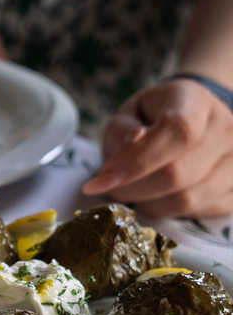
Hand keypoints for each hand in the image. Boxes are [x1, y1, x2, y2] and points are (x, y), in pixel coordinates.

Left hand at [84, 79, 232, 217]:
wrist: (192, 121)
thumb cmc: (150, 119)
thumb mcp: (126, 116)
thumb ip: (123, 132)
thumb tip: (134, 142)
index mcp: (196, 101)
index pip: (177, 133)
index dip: (135, 163)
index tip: (96, 183)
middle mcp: (226, 128)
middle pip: (177, 175)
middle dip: (132, 190)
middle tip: (112, 187)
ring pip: (186, 201)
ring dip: (148, 204)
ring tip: (137, 189)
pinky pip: (196, 213)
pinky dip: (168, 211)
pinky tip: (158, 195)